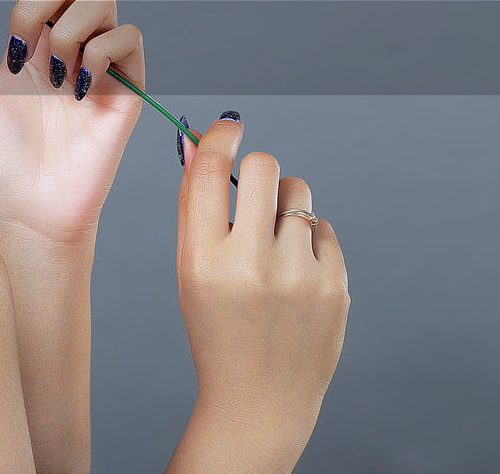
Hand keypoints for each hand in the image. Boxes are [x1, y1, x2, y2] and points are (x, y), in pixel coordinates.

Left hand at [0, 0, 145, 244]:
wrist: (23, 207)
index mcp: (31, 31)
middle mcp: (68, 36)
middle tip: (16, 43)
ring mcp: (100, 57)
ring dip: (63, 31)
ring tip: (45, 79)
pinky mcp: (128, 83)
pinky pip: (125, 34)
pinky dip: (96, 52)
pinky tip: (75, 90)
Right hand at [175, 115, 350, 436]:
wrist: (258, 396)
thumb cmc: (216, 325)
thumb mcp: (189, 269)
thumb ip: (192, 206)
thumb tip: (200, 142)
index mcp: (203, 258)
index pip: (208, 171)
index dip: (220, 136)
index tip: (229, 126)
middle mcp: (251, 262)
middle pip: (263, 167)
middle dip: (255, 169)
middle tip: (250, 189)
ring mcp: (298, 275)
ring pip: (297, 192)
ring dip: (283, 203)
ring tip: (273, 238)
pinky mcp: (334, 285)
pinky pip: (322, 227)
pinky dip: (307, 239)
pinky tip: (294, 272)